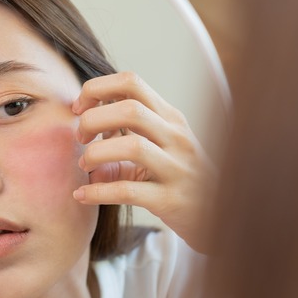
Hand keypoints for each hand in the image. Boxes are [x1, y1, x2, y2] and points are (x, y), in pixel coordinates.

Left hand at [72, 72, 213, 251]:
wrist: (219, 215)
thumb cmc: (179, 177)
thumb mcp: (159, 147)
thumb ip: (124, 134)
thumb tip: (83, 129)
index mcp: (170, 118)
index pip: (131, 82)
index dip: (97, 89)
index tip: (79, 108)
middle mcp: (176, 137)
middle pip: (129, 109)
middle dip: (93, 119)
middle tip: (80, 138)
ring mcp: (177, 168)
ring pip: (132, 146)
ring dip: (96, 153)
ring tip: (84, 166)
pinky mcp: (170, 200)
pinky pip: (128, 191)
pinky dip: (98, 192)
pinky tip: (82, 195)